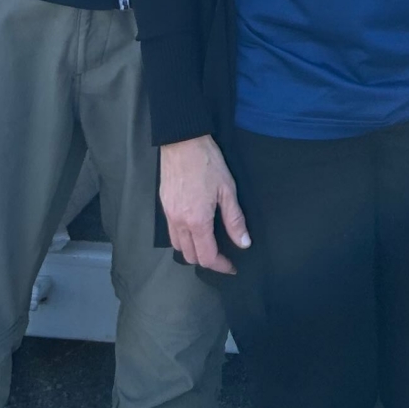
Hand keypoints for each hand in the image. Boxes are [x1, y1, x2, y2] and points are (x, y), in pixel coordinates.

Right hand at [159, 135, 251, 273]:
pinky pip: (171, 233)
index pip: (207, 257)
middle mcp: (179, 222)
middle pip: (190, 256)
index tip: (232, 266)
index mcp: (197, 221)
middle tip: (223, 256)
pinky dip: (183, 239)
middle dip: (207, 261)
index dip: (221, 266)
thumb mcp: (227, 189)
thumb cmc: (208, 162)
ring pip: (178, 246)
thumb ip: (234, 219)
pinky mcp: (164, 206)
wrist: (182, 141)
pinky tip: (194, 230)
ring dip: (193, 252)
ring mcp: (169, 215)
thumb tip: (244, 243)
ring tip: (208, 245)